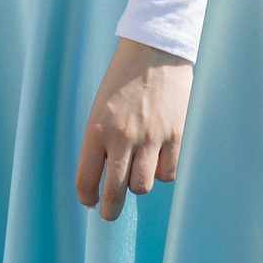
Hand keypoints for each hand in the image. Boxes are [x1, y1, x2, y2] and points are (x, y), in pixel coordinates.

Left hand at [76, 37, 191, 219]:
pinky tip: (159, 158)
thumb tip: (105, 176)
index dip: (87, 198)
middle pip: (114, 193)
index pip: (86, 180)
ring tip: (138, 172)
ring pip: (142, 186)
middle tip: (110, 212)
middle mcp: (122, 138)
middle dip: (110, 210)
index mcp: (97, 130)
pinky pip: (168, 172)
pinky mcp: (176, 135)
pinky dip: (163, 171)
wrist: (155, 50)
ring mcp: (151, 138)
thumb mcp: (101, 108)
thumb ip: (100, 141)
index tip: (91, 202)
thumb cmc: (124, 79)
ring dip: (138, 184)